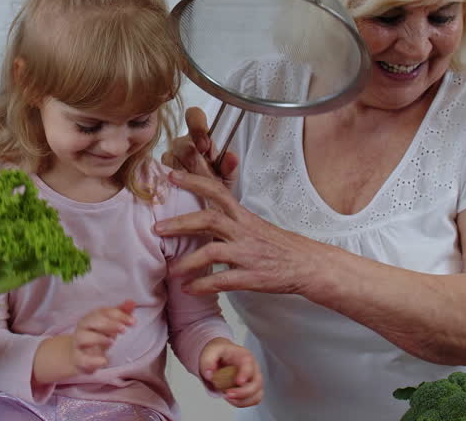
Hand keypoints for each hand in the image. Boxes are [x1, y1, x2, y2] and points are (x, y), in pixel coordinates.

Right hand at [70, 300, 135, 373]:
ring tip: (112, 342)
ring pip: (83, 338)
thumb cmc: (96, 336)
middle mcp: (83, 328)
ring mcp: (78, 344)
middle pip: (92, 321)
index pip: (104, 311)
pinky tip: (104, 361)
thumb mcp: (108, 325)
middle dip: (109, 324)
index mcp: (91, 317)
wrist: (76, 355)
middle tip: (124, 329)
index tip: (133, 322)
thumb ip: (120, 314)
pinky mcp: (78, 360)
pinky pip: (82, 359)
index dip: (119, 315)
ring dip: (98, 338)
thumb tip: (132, 302)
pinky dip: (92, 361)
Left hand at [155, 169, 319, 295]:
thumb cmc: (279, 246)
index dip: (194, 181)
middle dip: (180, 223)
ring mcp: (248, 254)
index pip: (217, 191)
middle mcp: (244, 231)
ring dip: (187, 261)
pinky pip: (223, 280)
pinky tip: (189, 288)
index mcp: (243, 216)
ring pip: (212, 252)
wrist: (308, 265)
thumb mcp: (255, 226)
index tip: (171, 176)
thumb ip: (230, 220)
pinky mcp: (252, 277)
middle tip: (157, 228)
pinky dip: (203, 285)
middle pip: (209, 219)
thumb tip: (202, 217)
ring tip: (170, 270)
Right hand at [160, 106, 238, 189]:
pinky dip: (176, 183)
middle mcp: (184, 143)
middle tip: (208, 178)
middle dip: (197, 164)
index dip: (197, 127)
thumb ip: (230, 166)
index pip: (194, 117)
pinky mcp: (161, 171)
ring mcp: (170, 156)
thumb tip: (231, 157)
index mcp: (201, 136)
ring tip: (199, 188)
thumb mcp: (228, 176)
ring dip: (187, 176)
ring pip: (173, 160)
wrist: (207, 204)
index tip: (205, 146)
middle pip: (184, 144)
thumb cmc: (217, 184)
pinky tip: (185, 190)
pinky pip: (164, 173)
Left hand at [199, 338, 263, 407]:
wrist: (222, 356)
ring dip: (242, 400)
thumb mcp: (210, 352)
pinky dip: (242, 403)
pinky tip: (230, 399)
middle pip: (256, 383)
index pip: (249, 364)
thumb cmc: (219, 353)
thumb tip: (209, 375)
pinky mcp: (252, 390)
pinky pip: (253, 400)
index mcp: (244, 356)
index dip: (246, 374)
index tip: (239, 382)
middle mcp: (253, 368)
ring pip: (257, 394)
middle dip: (242, 392)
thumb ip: (207, 361)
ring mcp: (254, 380)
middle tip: (226, 394)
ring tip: (227, 397)